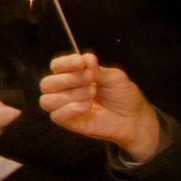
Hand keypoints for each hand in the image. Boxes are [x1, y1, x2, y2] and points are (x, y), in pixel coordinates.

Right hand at [40, 52, 166, 161]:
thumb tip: (86, 58)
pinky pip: (56, 116)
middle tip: (89, 79)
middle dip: (67, 79)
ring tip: (92, 93)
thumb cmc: (123, 96)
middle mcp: (64, 90)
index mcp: (73, 75)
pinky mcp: (68, 122)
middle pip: (46, 83)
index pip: (56, 66)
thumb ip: (98, 69)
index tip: (81, 62)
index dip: (65, 63)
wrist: (134, 118)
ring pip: (47, 100)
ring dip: (70, 95)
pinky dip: (70, 109)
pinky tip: (88, 106)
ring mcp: (65, 107)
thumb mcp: (115, 78)